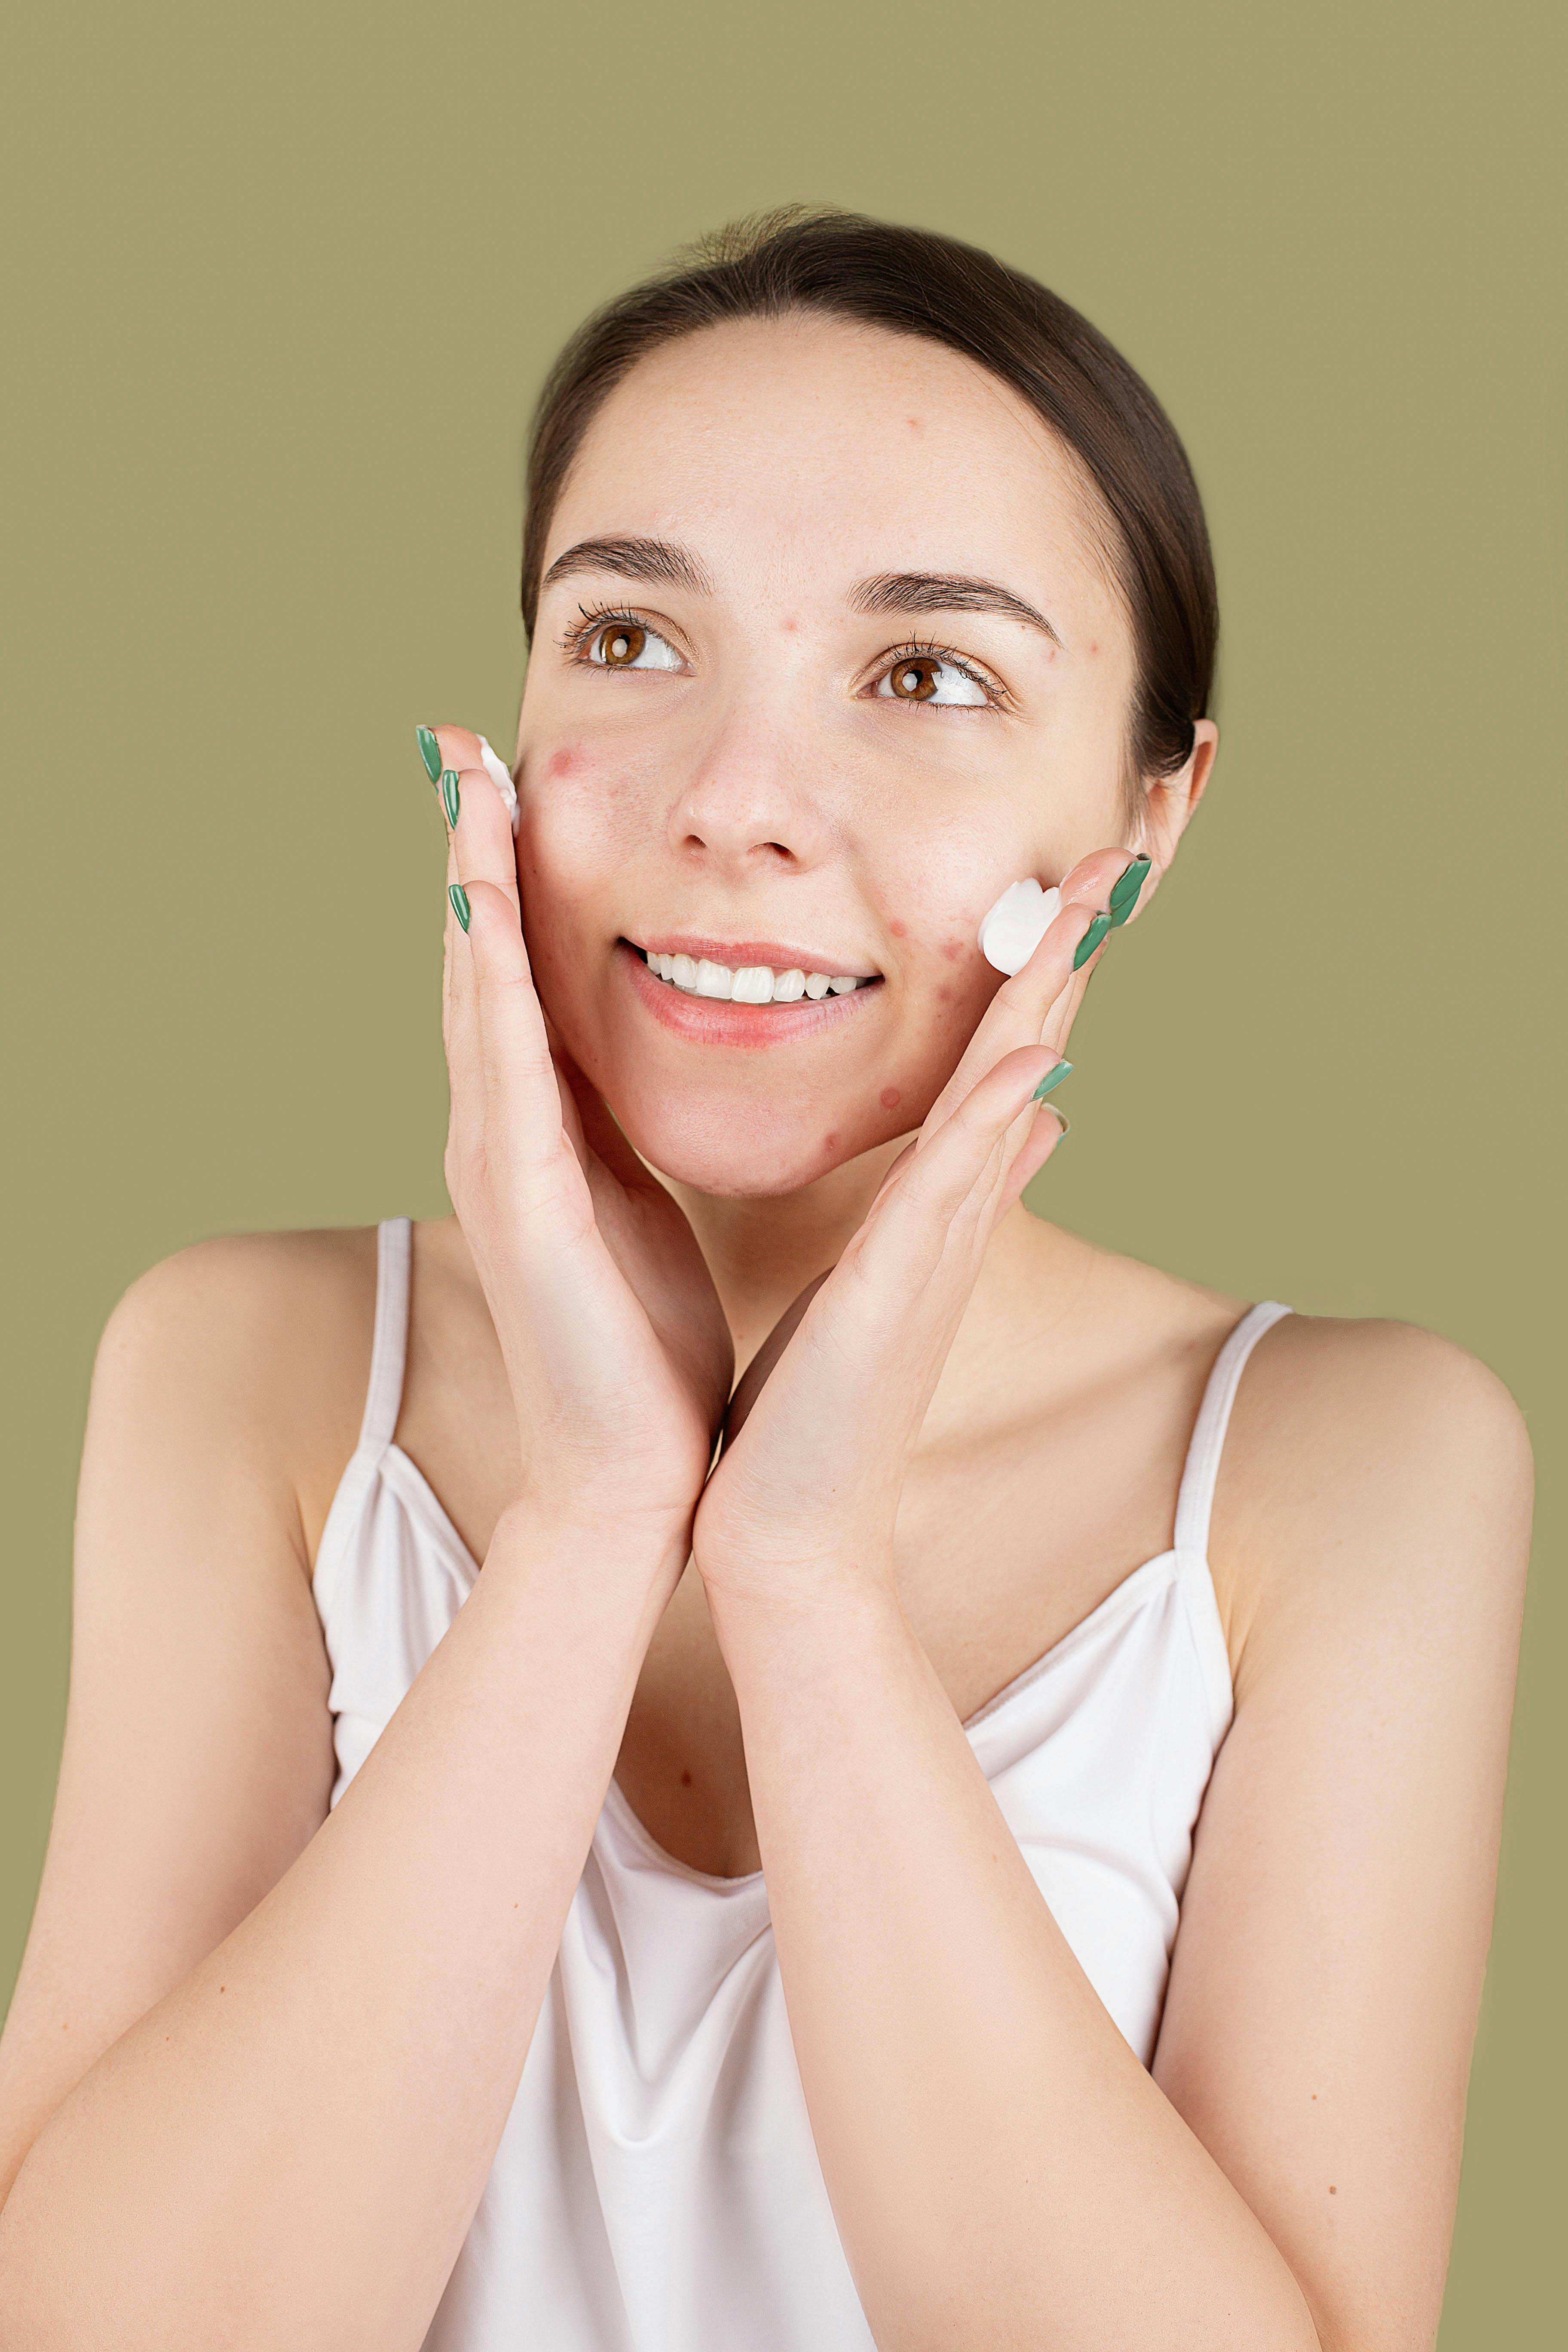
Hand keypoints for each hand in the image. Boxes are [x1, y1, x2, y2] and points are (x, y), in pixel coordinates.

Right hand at [428, 727, 733, 1550]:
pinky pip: (503, 1073)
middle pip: (481, 969)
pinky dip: (488, 986)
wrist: (635, 1475)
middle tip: (461, 748)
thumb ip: (632, 1132)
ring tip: (464, 788)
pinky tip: (481, 911)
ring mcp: (500, 1169)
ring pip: (479, 1000)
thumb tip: (660, 1062)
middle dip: (470, 855)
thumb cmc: (648, 1349)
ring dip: (469, 889)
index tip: (508, 784)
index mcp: (545, 1136)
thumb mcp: (646, 1205)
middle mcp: (505, 1137)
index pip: (518, 984)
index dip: (505, 883)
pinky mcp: (520, 1207)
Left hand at [691, 848, 1136, 1608]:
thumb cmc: (827, 1394)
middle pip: (1035, 1039)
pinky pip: (953, 1188)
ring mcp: (939, 1244)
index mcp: (946, 1190)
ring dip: (1056, 992)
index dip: (1054, 949)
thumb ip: (966, 1184)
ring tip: (1097, 897)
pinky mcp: (899, 1288)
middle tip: (1134, 833)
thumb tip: (1035, 1114)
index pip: (1010, 1040)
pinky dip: (995, 1122)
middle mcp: (959, 1204)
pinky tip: (1032, 1056)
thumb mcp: (899, 1265)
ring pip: (1010, 1089)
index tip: (1091, 858)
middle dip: (1080, 937)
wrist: (791, 1518)